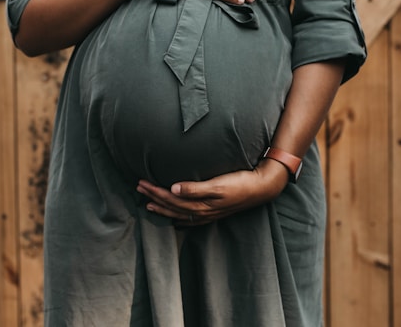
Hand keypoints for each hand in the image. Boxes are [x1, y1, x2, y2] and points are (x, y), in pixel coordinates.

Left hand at [136, 159, 288, 226]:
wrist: (261, 188)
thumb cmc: (240, 182)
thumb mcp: (218, 184)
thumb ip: (195, 188)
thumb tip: (173, 189)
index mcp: (201, 204)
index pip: (171, 199)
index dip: (154, 191)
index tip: (141, 183)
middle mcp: (202, 212)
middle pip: (172, 206)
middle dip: (154, 197)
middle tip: (139, 188)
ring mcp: (208, 214)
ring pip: (179, 213)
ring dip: (163, 208)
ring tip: (148, 203)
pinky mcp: (214, 212)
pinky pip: (191, 219)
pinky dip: (179, 218)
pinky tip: (175, 219)